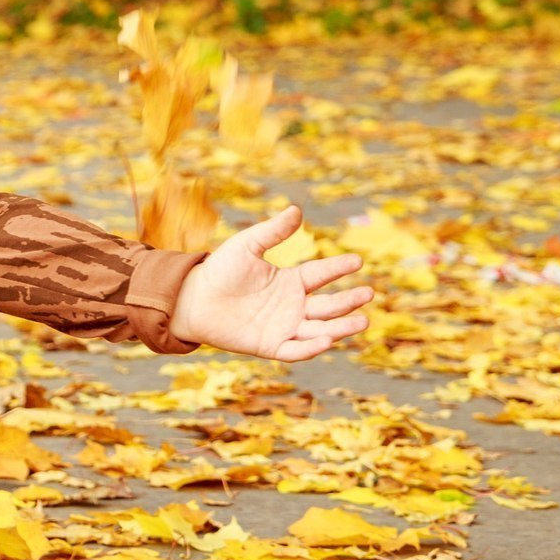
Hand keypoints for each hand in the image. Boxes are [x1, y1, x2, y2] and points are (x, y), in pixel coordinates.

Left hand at [166, 206, 372, 361]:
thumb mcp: (247, 246)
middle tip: (368, 293)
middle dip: (348, 300)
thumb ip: (272, 232)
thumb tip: (297, 209)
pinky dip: (311, 347)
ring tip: (363, 321)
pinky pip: (295, 350)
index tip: (358, 261)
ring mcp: (283, 326)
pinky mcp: (270, 345)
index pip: (320, 274)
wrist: (191, 298)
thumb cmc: (219, 270)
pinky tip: (327, 338)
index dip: (339, 268)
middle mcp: (292, 305)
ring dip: (341, 327)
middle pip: (327, 305)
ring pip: (319, 328)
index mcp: (289, 281)